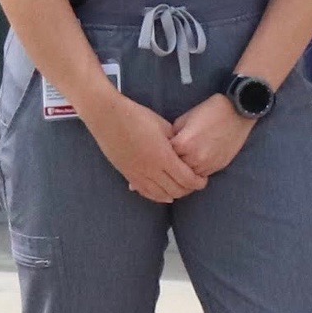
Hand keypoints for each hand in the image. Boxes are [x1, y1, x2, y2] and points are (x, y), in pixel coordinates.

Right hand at [78, 90, 206, 203]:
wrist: (108, 117)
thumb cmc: (138, 117)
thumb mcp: (164, 127)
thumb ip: (176, 143)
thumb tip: (185, 153)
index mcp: (164, 157)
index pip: (187, 179)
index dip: (198, 182)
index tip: (203, 179)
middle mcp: (151, 170)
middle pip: (176, 190)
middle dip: (188, 189)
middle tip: (194, 183)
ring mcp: (137, 174)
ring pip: (160, 195)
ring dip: (173, 194)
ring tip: (180, 188)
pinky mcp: (127, 174)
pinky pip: (144, 192)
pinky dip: (156, 195)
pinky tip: (163, 193)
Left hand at [166, 93, 257, 177]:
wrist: (237, 113)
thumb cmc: (209, 112)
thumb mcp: (184, 119)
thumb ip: (174, 135)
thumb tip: (166, 146)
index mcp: (183, 144)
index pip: (163, 155)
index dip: (162, 152)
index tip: (162, 149)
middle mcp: (194, 158)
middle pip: (175, 169)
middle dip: (172, 163)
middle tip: (171, 157)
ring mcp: (207, 165)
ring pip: (188, 176)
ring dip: (184, 170)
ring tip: (184, 161)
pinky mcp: (218, 167)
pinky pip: (201, 176)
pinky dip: (196, 171)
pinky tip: (195, 163)